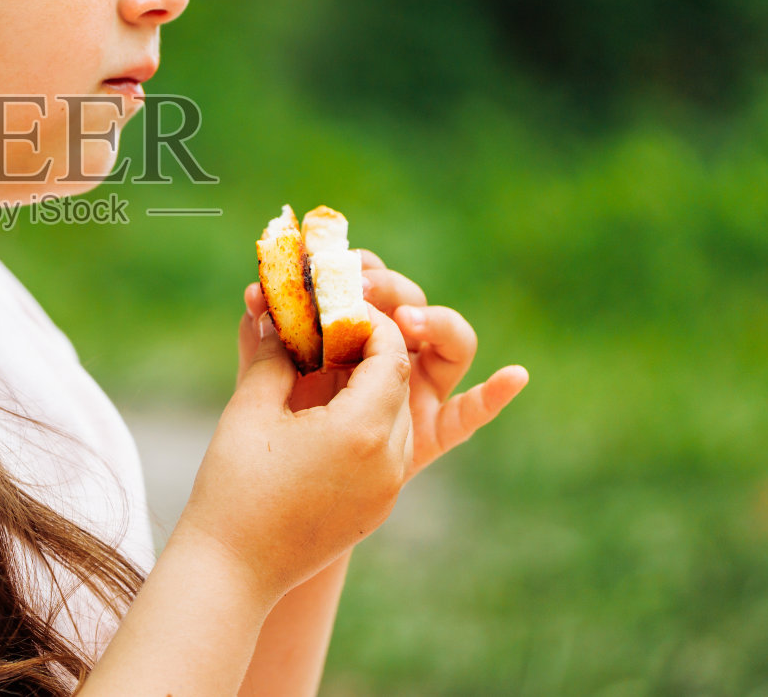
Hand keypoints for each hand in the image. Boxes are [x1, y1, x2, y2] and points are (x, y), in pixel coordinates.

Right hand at [177, 297, 414, 602]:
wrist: (233, 570)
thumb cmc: (235, 485)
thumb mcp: (252, 407)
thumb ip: (276, 355)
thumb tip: (284, 321)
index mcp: (361, 429)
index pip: (388, 355)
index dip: (368, 324)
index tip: (337, 310)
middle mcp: (388, 460)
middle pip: (397, 385)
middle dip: (370, 351)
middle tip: (331, 331)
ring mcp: (387, 489)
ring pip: (396, 418)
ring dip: (371, 387)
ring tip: (326, 370)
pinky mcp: (378, 510)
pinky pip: (387, 451)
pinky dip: (367, 422)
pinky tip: (327, 415)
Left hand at [242, 252, 528, 481]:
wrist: (282, 503)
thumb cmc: (269, 436)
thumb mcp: (260, 386)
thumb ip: (262, 343)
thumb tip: (253, 297)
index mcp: (350, 329)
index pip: (365, 280)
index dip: (353, 268)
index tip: (329, 264)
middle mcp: (391, 350)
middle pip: (408, 300)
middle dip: (388, 287)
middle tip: (361, 289)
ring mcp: (418, 387)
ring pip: (448, 341)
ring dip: (436, 322)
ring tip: (411, 321)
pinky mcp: (433, 429)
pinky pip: (470, 412)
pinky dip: (495, 393)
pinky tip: (514, 376)